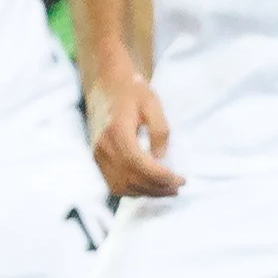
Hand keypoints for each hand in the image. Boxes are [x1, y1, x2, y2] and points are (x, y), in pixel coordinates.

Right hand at [86, 68, 183, 198]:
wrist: (107, 85)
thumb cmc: (133, 92)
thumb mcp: (153, 104)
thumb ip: (159, 131)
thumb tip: (160, 158)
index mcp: (116, 131)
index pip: (138, 164)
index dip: (161, 177)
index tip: (180, 179)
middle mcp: (103, 146)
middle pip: (131, 178)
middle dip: (157, 187)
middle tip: (178, 186)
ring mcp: (97, 155)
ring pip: (122, 186)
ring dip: (146, 192)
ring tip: (168, 189)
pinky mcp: (97, 160)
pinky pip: (114, 184)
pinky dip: (133, 190)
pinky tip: (150, 186)